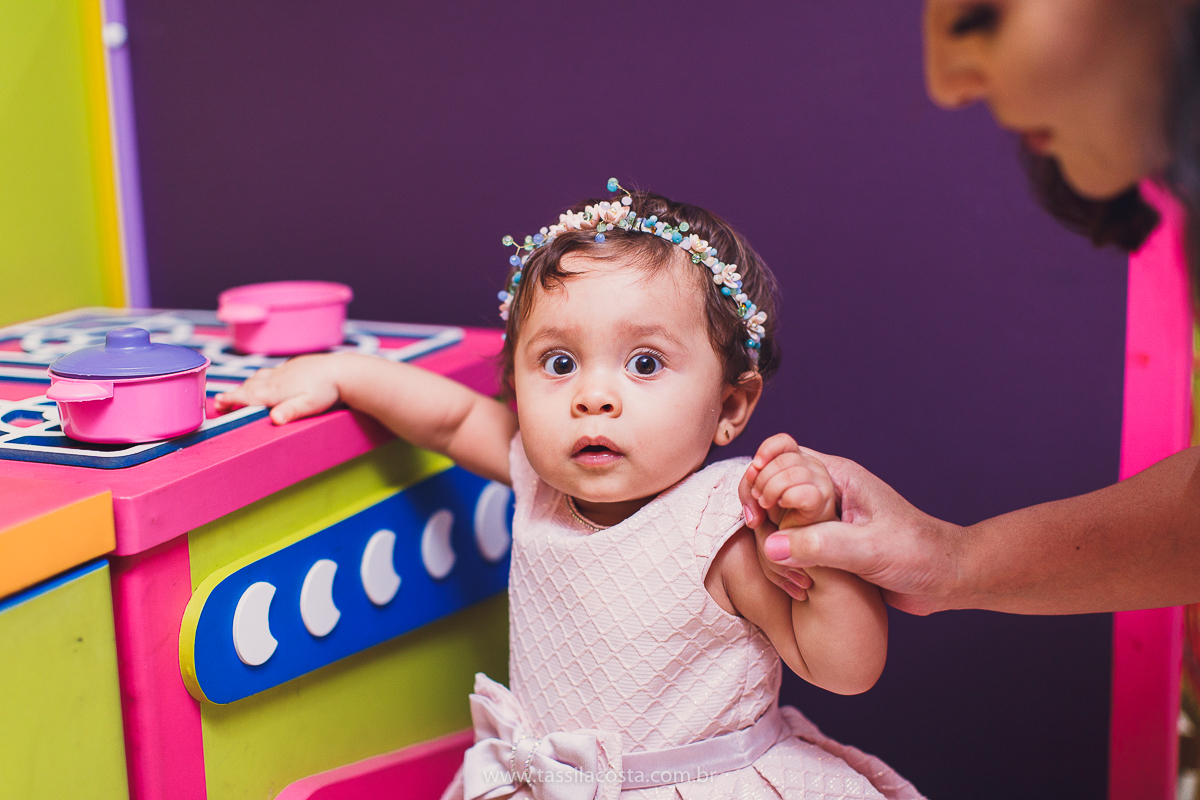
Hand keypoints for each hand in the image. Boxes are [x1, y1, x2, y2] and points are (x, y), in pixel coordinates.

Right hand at [213, 354, 342, 424]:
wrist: (343, 371)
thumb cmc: (328, 391)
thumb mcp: (310, 405)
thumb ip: (291, 411)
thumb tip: (274, 419)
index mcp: (277, 390)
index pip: (249, 395)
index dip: (232, 399)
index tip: (218, 402)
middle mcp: (277, 379)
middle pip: (249, 386)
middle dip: (234, 394)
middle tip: (220, 402)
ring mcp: (285, 371)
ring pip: (259, 377)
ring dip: (246, 385)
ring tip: (239, 392)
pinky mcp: (293, 366)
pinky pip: (271, 372)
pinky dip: (261, 378)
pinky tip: (265, 380)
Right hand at [740, 440, 964, 615]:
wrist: (946, 577)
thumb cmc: (917, 553)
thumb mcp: (868, 550)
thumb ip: (821, 546)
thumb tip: (772, 545)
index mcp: (839, 475)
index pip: (784, 455)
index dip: (766, 476)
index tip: (765, 510)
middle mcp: (828, 489)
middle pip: (772, 474)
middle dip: (757, 494)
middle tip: (756, 523)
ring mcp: (825, 513)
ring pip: (776, 505)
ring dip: (765, 524)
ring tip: (768, 548)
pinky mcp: (826, 539)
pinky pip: (788, 533)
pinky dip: (779, 547)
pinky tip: (788, 572)